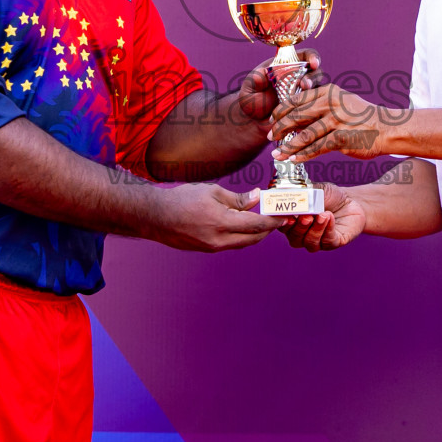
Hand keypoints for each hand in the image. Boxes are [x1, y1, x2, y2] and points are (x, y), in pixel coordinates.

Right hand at [148, 181, 283, 251]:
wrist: (156, 216)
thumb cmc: (182, 199)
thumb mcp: (212, 191)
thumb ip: (237, 198)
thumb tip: (257, 198)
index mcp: (221, 222)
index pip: (256, 224)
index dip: (274, 220)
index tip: (286, 215)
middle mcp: (218, 240)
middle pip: (253, 238)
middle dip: (268, 230)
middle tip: (278, 219)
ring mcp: (212, 248)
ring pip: (243, 243)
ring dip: (255, 234)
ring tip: (264, 221)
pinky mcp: (206, 250)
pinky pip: (231, 244)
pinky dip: (241, 236)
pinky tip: (244, 226)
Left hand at [236, 47, 322, 126]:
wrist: (258, 124)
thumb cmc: (253, 103)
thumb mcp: (248, 92)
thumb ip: (252, 82)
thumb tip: (259, 76)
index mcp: (287, 66)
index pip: (305, 55)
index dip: (312, 57)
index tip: (313, 63)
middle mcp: (300, 77)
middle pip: (316, 72)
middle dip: (313, 77)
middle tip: (306, 85)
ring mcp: (306, 93)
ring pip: (319, 88)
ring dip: (315, 92)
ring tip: (305, 99)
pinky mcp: (309, 108)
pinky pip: (317, 106)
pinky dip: (314, 107)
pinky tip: (306, 112)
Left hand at [268, 84, 401, 161]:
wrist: (387, 128)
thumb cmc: (362, 118)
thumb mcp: (341, 103)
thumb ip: (320, 106)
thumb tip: (296, 117)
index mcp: (327, 91)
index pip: (296, 100)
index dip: (280, 111)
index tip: (272, 121)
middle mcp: (330, 103)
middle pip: (296, 116)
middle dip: (279, 128)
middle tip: (269, 137)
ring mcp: (336, 120)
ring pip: (304, 135)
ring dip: (287, 146)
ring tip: (277, 154)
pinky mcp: (342, 138)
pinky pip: (317, 148)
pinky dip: (303, 155)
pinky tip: (294, 160)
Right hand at [278, 183, 365, 251]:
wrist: (351, 201)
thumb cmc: (329, 196)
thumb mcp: (316, 190)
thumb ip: (303, 192)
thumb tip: (290, 190)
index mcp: (293, 221)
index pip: (282, 226)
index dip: (282, 223)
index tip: (287, 215)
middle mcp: (302, 234)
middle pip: (294, 238)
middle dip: (299, 228)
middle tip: (307, 216)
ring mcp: (317, 241)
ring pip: (310, 242)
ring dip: (316, 229)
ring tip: (323, 214)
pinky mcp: (332, 243)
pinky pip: (327, 241)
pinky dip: (328, 229)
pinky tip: (330, 217)